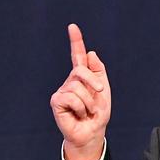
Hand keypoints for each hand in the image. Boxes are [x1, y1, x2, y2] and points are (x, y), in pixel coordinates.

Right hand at [50, 23, 111, 159]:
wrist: (92, 132)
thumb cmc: (97, 113)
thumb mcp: (103, 91)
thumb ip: (98, 71)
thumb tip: (91, 53)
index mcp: (82, 77)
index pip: (78, 56)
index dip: (76, 41)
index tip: (73, 27)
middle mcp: (70, 81)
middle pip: (80, 71)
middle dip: (94, 82)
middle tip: (100, 93)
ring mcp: (62, 91)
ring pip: (78, 88)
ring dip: (89, 102)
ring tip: (87, 111)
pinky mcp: (56, 101)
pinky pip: (72, 98)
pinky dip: (80, 108)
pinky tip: (78, 114)